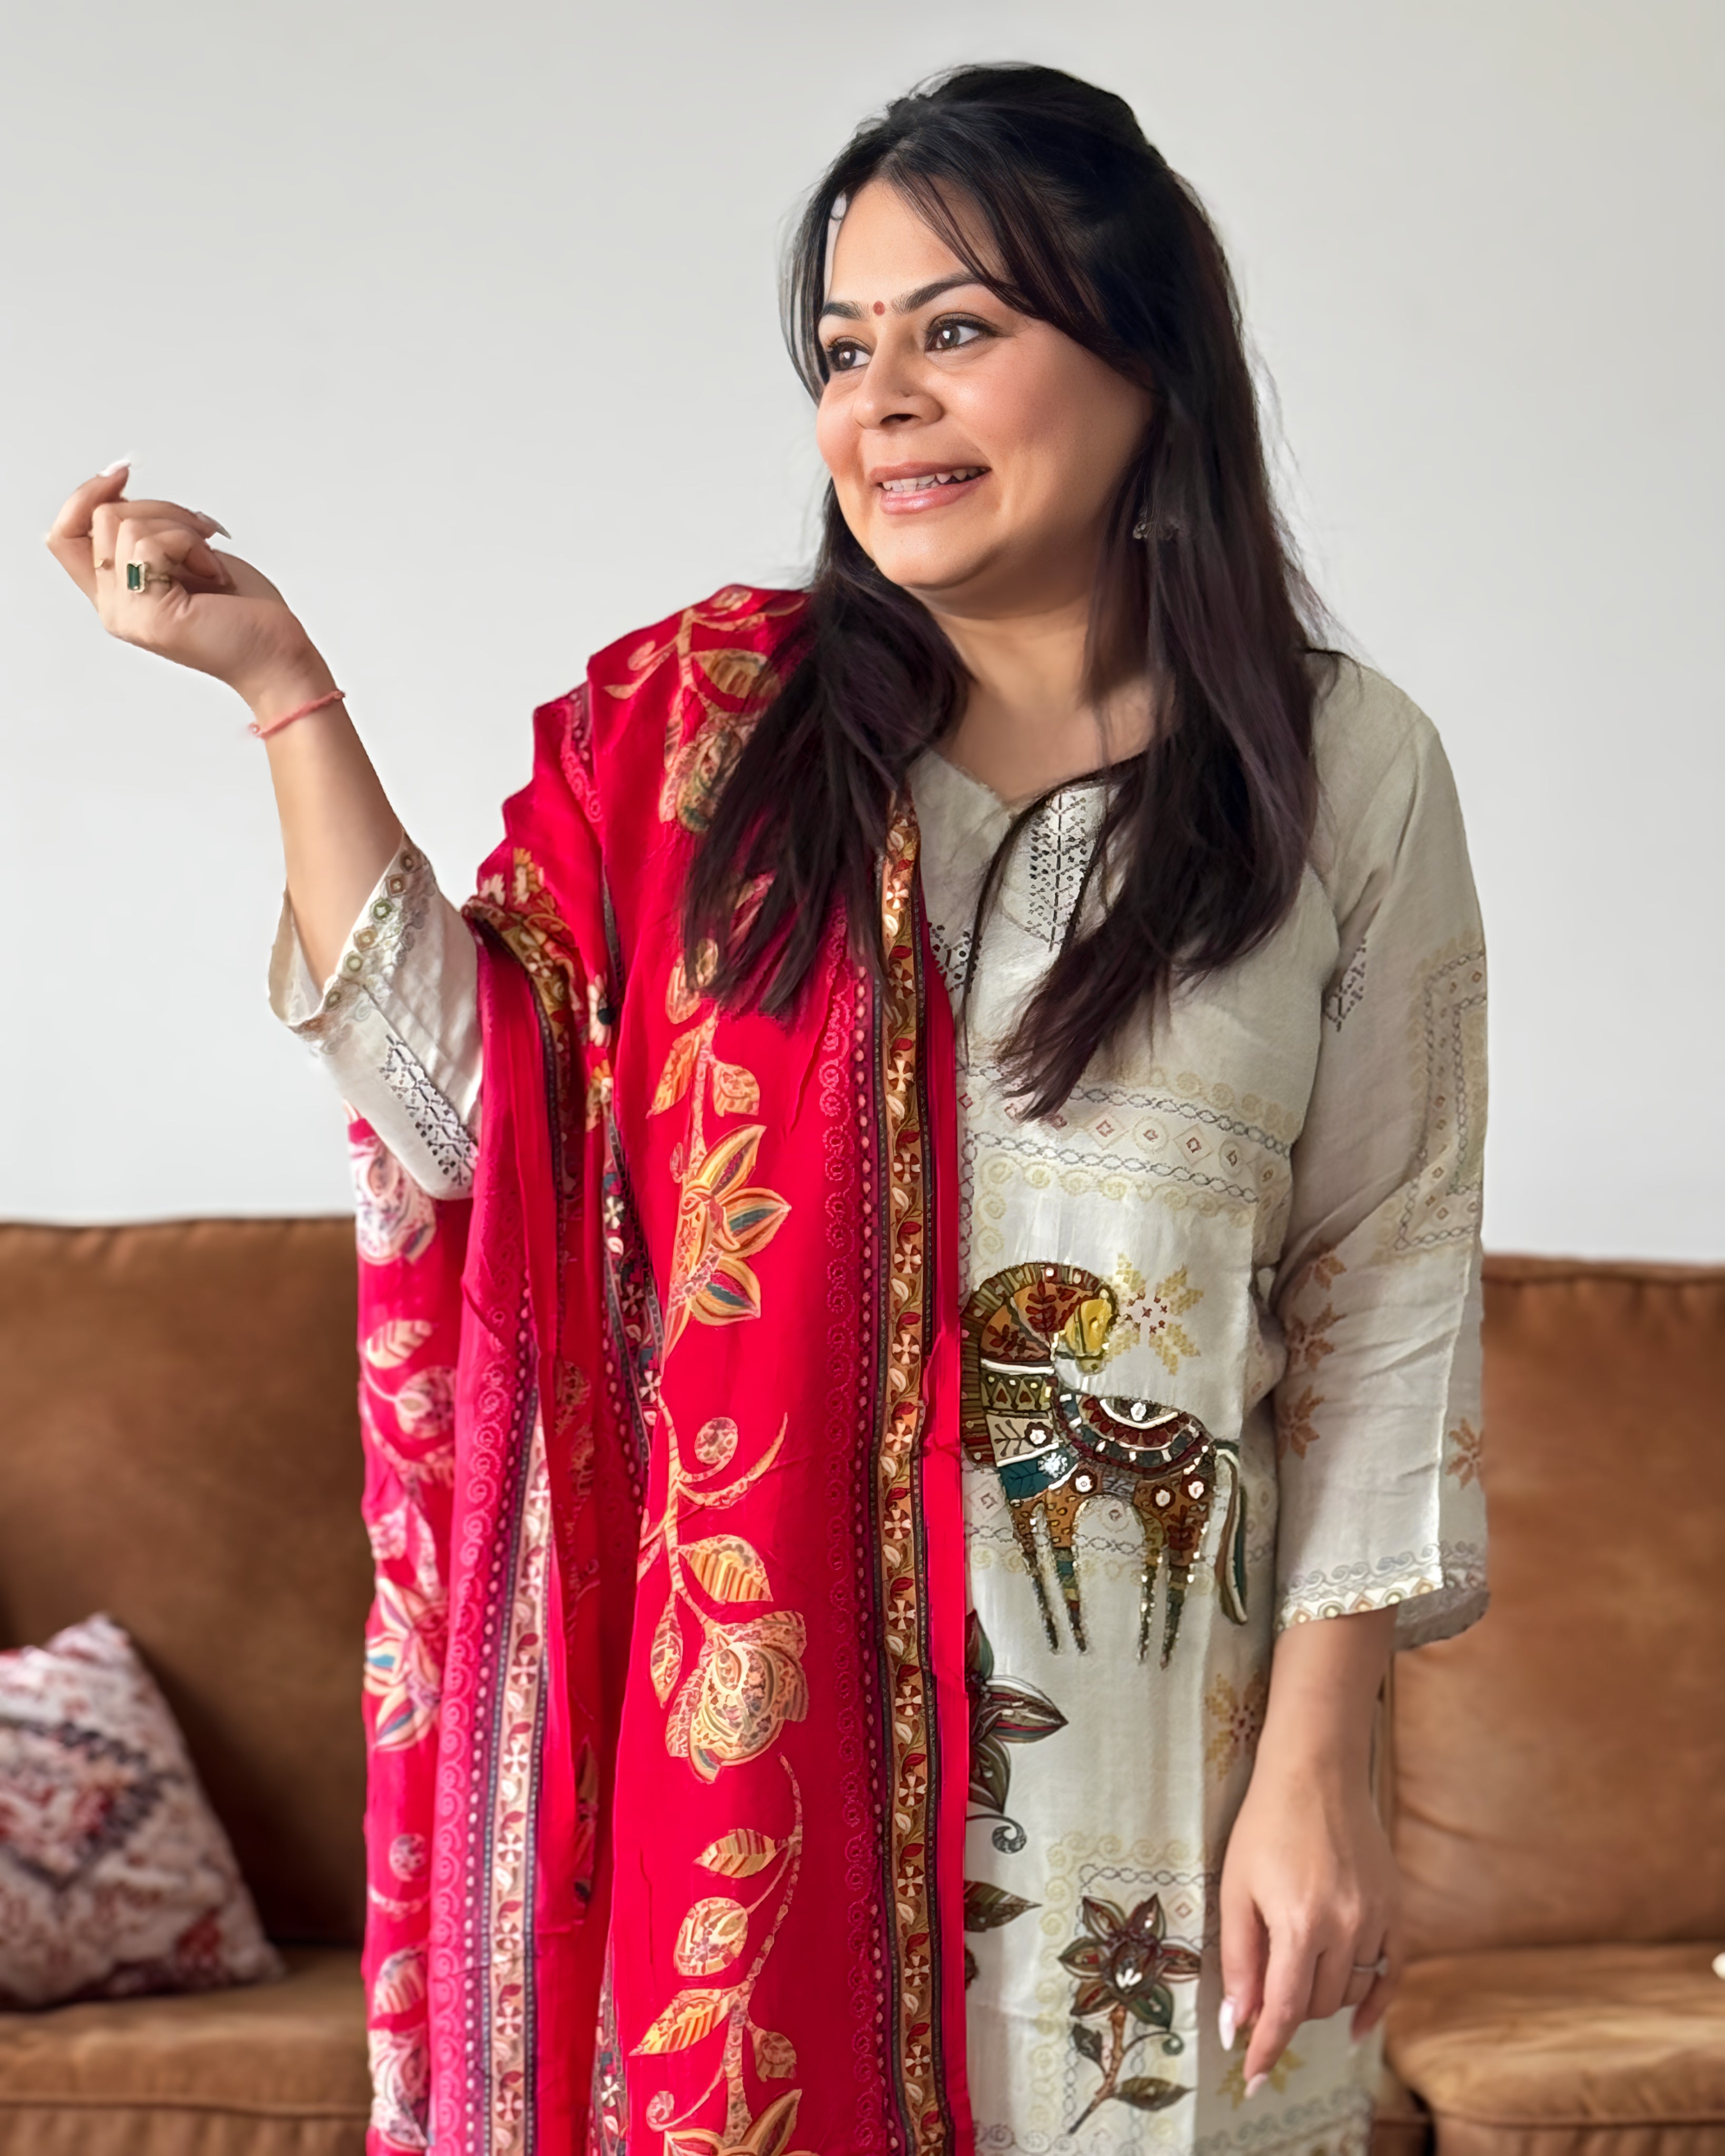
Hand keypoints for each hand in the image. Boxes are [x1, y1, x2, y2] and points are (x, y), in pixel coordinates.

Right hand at [45, 464, 330, 710]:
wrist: (278, 656)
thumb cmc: (245, 612)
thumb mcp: (186, 558)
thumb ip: (144, 536)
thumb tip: (117, 494)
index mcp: (118, 595)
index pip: (64, 537)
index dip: (85, 496)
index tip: (121, 475)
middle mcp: (115, 607)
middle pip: (100, 517)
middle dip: (160, 509)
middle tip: (202, 535)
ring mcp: (128, 613)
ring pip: (125, 523)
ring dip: (181, 528)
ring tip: (211, 564)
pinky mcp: (149, 614)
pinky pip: (150, 542)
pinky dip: (190, 544)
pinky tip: (215, 573)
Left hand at [1217, 1751, 1401, 2092]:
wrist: (1316, 1772)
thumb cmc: (1264, 1826)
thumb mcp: (1235, 1889)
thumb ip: (1239, 1960)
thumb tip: (1237, 2023)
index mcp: (1298, 1923)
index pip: (1284, 2010)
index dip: (1267, 2049)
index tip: (1251, 2079)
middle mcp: (1344, 1927)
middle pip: (1318, 2004)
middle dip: (1288, 2011)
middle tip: (1264, 1995)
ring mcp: (1376, 1919)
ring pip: (1350, 1992)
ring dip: (1322, 1998)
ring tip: (1296, 1976)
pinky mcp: (1396, 1909)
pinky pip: (1392, 1973)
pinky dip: (1375, 2003)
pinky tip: (1358, 2025)